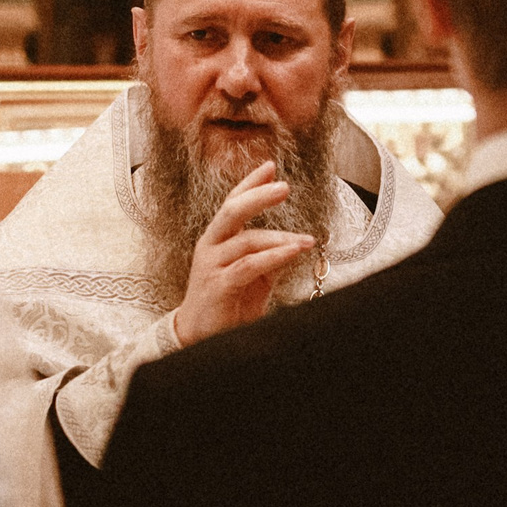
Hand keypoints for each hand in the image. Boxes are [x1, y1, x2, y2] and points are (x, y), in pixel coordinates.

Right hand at [170, 161, 316, 345]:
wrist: (200, 340)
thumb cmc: (227, 305)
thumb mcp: (253, 278)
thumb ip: (268, 258)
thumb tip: (293, 243)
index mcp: (217, 240)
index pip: (232, 203)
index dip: (250, 184)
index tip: (270, 167)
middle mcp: (211, 247)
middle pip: (232, 211)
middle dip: (258, 195)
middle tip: (284, 187)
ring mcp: (212, 265)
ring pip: (246, 240)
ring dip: (280, 238)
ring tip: (307, 239)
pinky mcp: (219, 286)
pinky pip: (248, 266)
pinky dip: (273, 257)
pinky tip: (293, 253)